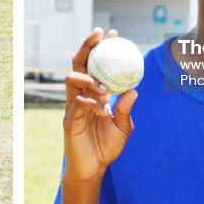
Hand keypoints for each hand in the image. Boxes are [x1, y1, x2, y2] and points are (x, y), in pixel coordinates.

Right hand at [63, 28, 137, 182]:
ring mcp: (72, 106)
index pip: (94, 64)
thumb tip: (134, 90)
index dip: (100, 47)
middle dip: (87, 46)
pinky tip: (104, 111)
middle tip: (100, 35)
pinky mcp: (69, 119)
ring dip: (90, 79)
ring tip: (105, 90)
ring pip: (72, 79)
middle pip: (78, 63)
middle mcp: (79, 95)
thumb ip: (126, 109)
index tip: (113, 34)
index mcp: (92, 93)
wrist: (94, 169)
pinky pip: (77, 104)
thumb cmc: (106, 147)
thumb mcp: (123, 127)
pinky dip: (92, 104)